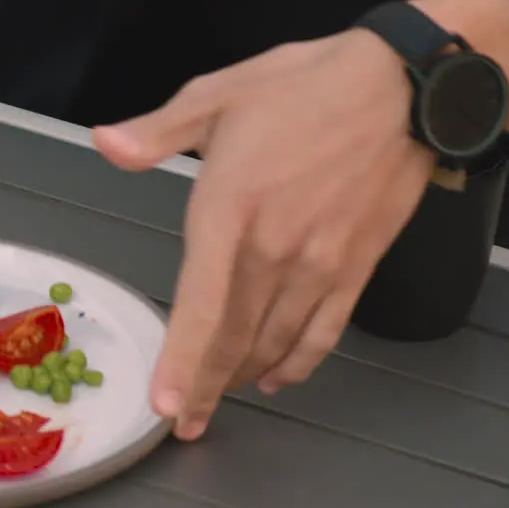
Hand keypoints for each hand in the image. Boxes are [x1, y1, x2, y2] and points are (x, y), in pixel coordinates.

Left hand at [93, 29, 433, 439]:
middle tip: (182, 421)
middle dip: (202, 387)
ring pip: (273, 343)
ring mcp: (319, 265)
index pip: (200, 307)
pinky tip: (276, 378)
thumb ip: (156, 133)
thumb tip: (105, 143)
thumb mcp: (217, 94)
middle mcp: (273, 251)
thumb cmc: (304, 86)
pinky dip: (298, 362)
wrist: (403, 86)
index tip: (163, 405)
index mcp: (229, 212)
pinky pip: (324, 332)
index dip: (181, 362)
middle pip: (233, 340)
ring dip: (241, 378)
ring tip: (213, 402)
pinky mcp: (356, 268)